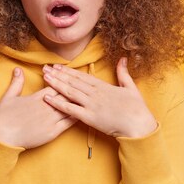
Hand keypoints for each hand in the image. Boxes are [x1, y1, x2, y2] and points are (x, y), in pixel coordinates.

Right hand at [0, 67, 78, 148]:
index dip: (63, 80)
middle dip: (74, 89)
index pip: (55, 86)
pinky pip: (68, 123)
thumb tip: (18, 69)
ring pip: (68, 108)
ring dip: (78, 102)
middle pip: (64, 95)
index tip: (70, 76)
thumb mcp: (8, 97)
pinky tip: (84, 113)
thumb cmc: (3, 118)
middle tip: (86, 85)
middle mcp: (45, 107)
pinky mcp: (52, 132)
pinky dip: (76, 117)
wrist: (2, 137)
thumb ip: (16, 82)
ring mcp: (50, 120)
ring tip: (89, 97)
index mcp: (36, 98)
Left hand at [42, 58, 157, 137]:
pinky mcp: (89, 117)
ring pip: (70, 92)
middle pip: (73, 82)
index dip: (68, 71)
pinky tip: (47, 98)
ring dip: (56, 84)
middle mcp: (95, 94)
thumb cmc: (137, 109)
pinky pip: (70, 109)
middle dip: (58, 74)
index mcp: (104, 87)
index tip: (58, 66)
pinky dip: (58, 103)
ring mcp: (91, 105)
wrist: (138, 125)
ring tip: (44, 77)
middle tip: (45, 68)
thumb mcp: (131, 87)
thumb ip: (123, 73)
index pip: (82, 76)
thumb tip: (123, 58)